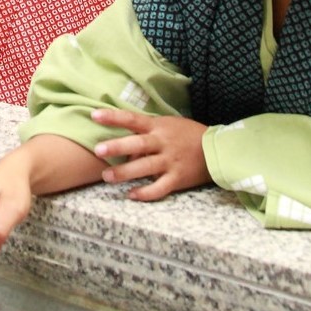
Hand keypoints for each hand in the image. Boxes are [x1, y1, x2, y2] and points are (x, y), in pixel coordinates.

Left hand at [91, 109, 210, 200]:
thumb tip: (123, 142)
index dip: (113, 117)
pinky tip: (131, 195)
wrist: (216, 150)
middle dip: (117, 147)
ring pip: (145, 167)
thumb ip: (145, 131)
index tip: (94, 115)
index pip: (132, 118)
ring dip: (125, 173)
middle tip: (98, 150)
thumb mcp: (166, 125)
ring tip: (107, 176)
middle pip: (137, 143)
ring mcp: (170, 161)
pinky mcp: (177, 178)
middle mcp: (162, 143)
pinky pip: (159, 188)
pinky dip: (145, 193)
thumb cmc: (186, 134)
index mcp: (157, 126)